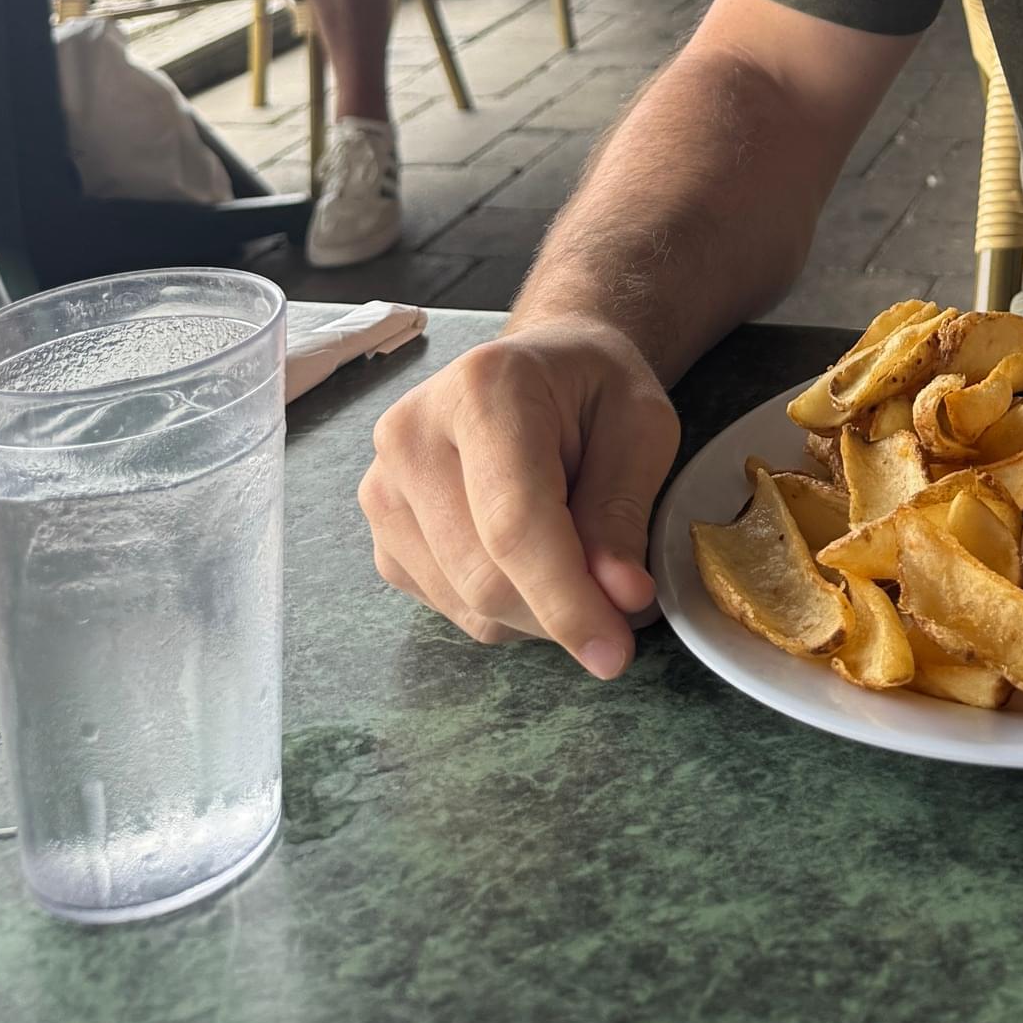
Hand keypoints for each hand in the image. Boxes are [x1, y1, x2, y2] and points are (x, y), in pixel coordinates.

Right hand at [359, 318, 681, 675]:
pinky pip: (449, 609)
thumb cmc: (593, 389)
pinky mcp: (382, 537)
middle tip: (623, 604)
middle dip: (562, 612)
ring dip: (538, 615)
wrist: (539, 369)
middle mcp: (411, 436)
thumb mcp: (641, 426)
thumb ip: (623, 510)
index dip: (566, 600)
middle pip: (486, 577)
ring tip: (580, 562)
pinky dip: (505, 610)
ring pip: (468, 606)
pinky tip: (533, 561)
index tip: (615, 654)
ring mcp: (383, 490)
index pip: (514, 524)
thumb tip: (619, 598)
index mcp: (482, 391)